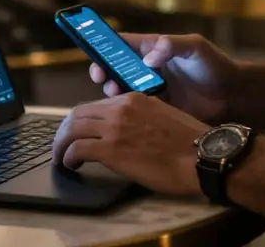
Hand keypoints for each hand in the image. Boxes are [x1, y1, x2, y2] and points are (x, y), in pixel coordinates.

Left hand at [52, 92, 207, 197]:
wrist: (203, 157)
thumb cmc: (190, 144)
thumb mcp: (162, 118)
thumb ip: (140, 119)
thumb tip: (125, 133)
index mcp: (134, 98)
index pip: (95, 105)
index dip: (81, 120)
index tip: (78, 132)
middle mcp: (120, 108)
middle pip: (77, 114)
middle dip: (64, 131)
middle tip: (62, 145)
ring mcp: (114, 128)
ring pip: (71, 129)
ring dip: (61, 145)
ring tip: (62, 157)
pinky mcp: (111, 149)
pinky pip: (76, 149)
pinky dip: (68, 158)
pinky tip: (72, 166)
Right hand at [90, 33, 235, 122]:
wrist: (231, 96)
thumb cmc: (215, 65)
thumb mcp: (195, 47)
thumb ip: (172, 45)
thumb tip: (148, 57)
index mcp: (153, 48)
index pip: (121, 44)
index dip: (105, 48)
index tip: (96, 56)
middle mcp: (147, 67)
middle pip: (115, 67)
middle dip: (103, 71)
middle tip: (101, 78)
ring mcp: (150, 89)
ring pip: (120, 89)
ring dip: (111, 91)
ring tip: (115, 93)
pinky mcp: (155, 108)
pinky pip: (132, 109)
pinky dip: (123, 110)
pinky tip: (123, 113)